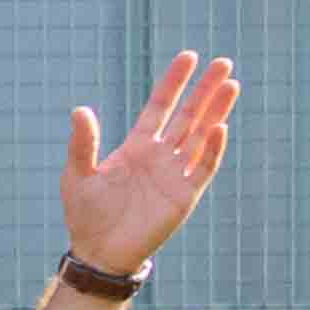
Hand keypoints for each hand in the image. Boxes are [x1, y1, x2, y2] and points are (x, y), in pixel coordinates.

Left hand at [61, 51, 240, 280]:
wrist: (99, 253)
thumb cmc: (86, 215)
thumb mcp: (78, 175)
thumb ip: (82, 143)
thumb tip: (79, 110)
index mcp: (138, 146)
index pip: (161, 107)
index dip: (174, 82)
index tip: (188, 56)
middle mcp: (161, 155)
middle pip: (189, 115)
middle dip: (205, 89)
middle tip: (223, 62)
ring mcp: (176, 173)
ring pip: (202, 135)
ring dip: (216, 110)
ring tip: (231, 84)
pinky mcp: (185, 195)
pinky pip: (203, 167)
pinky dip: (213, 148)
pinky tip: (219, 127)